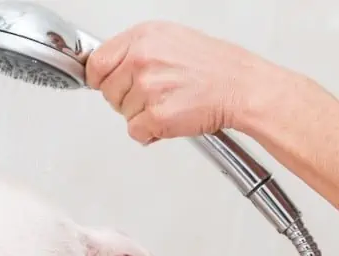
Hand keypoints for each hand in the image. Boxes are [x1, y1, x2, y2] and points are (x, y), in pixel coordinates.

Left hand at [85, 21, 273, 143]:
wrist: (241, 87)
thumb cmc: (213, 67)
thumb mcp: (170, 41)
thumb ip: (137, 52)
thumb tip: (110, 69)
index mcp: (143, 38)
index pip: (97, 63)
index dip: (100, 79)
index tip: (106, 85)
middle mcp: (143, 60)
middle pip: (108, 92)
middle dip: (126, 99)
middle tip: (153, 96)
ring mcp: (149, 88)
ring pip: (123, 114)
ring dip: (142, 116)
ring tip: (169, 103)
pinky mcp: (157, 116)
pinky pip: (136, 132)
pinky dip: (151, 133)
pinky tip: (169, 119)